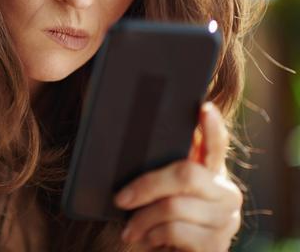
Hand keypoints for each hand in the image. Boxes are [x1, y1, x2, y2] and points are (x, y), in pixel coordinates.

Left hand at [113, 102, 242, 250]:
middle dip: (146, 186)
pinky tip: (148, 240)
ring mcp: (226, 220)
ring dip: (142, 219)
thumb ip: (156, 170)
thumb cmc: (156, 222)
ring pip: (175, 206)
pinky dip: (153, 235)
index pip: (217, 144)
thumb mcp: (156, 194)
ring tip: (130, 229)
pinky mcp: (217, 246)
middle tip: (120, 199)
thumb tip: (127, 141)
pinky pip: (176, 231)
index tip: (204, 108)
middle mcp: (225, 193)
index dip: (212, 127)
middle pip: (187, 173)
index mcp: (211, 173)